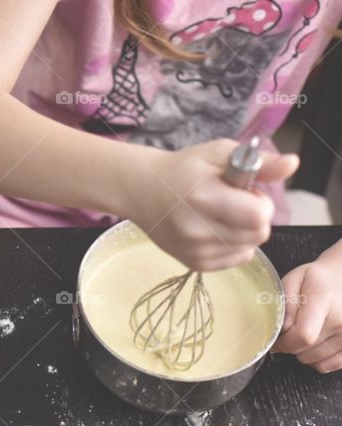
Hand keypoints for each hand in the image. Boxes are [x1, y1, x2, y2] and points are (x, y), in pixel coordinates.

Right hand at [129, 139, 297, 271]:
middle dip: (255, 217)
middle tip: (233, 202)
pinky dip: (235, 245)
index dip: (260, 202)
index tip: (246, 191)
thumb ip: (260, 162)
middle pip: (258, 234)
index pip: (258, 216)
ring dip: (245, 231)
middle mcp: (196, 229)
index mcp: (204, 197)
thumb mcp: (219, 153)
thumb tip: (292, 164)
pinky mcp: (194, 263)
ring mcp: (194, 250)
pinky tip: (216, 229)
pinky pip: (236, 259)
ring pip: (250, 248)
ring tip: (222, 214)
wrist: (142, 191)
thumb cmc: (184, 169)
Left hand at [272, 246, 341, 372]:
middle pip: (305, 350)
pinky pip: (328, 366)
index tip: (276, 338)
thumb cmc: (317, 279)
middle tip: (289, 331)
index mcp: (324, 298)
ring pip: (314, 360)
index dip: (284, 342)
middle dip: (289, 345)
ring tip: (304, 333)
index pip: (303, 335)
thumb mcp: (294, 280)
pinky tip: (315, 344)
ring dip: (302, 352)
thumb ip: (286, 303)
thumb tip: (283, 329)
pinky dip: (316, 360)